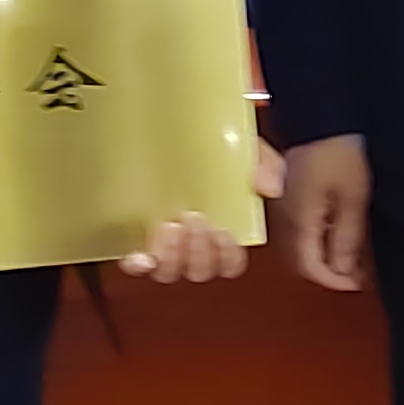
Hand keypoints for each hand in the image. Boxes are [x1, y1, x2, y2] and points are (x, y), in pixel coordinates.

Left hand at [118, 141, 283, 282]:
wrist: (190, 133)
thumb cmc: (226, 154)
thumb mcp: (252, 153)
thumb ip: (265, 166)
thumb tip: (266, 186)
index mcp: (226, 233)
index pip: (230, 263)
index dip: (227, 255)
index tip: (223, 230)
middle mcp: (196, 246)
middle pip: (199, 271)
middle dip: (198, 251)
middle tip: (194, 217)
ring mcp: (166, 244)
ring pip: (169, 271)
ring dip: (171, 256)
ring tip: (170, 225)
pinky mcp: (138, 235)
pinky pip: (137, 264)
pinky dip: (137, 265)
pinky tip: (139, 256)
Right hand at [274, 133, 371, 292]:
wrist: (319, 116)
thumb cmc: (337, 152)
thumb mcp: (352, 197)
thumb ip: (347, 237)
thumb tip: (344, 270)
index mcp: (299, 223)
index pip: (310, 268)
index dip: (334, 281)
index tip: (357, 284)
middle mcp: (284, 220)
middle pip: (302, 262)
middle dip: (329, 272)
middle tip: (357, 274)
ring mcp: (282, 207)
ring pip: (300, 247)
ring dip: (324, 256)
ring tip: (351, 256)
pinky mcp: (286, 196)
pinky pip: (299, 229)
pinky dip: (318, 239)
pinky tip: (336, 232)